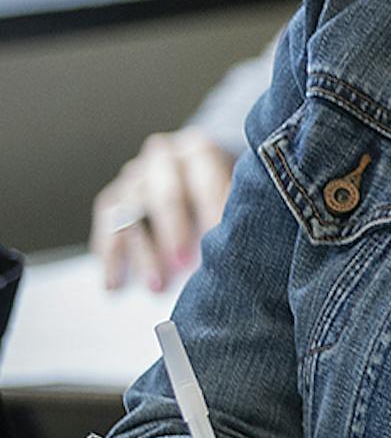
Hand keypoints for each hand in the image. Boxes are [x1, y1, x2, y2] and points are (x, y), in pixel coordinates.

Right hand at [91, 129, 234, 291]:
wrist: (194, 168)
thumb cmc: (222, 185)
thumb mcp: (236, 186)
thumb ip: (235, 208)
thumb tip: (235, 245)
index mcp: (198, 150)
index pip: (205, 181)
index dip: (211, 214)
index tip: (218, 245)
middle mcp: (162, 159)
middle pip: (165, 195)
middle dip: (174, 233)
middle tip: (184, 265)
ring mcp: (134, 178)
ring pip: (133, 215)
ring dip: (143, 254)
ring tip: (156, 286)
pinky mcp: (113, 199)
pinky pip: (107, 229)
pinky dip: (111, 257)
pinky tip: (115, 284)